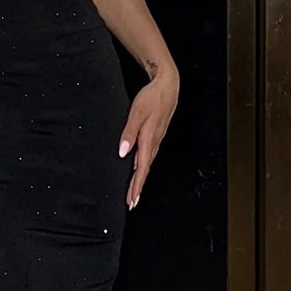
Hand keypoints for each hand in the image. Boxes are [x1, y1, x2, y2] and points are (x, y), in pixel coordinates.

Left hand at [117, 67, 178, 208]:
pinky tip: (138, 169)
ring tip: (133, 192)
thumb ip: (129, 132)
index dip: (136, 186)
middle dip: (138, 188)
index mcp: (149, 139)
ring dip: (140, 179)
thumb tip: (122, 152)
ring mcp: (156, 140)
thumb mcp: (137, 112)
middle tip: (131, 204)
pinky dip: (142, 167)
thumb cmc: (152, 97)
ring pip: (147, 164)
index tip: (131, 200)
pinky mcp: (155, 136)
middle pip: (144, 171)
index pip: (141, 169)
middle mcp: (154, 143)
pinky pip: (148, 156)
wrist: (167, 86)